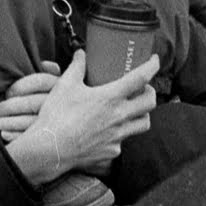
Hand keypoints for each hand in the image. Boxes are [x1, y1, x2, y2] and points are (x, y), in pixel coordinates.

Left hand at [0, 62, 60, 141]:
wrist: (82, 131)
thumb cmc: (63, 103)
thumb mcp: (61, 86)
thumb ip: (51, 73)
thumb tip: (45, 64)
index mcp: (61, 86)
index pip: (40, 81)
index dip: (21, 86)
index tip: (7, 92)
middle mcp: (60, 104)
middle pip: (32, 102)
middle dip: (8, 107)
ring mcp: (58, 124)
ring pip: (30, 122)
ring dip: (7, 122)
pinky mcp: (54, 140)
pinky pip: (32, 138)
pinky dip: (16, 136)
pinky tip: (4, 134)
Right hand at [1, 50, 158, 187]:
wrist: (50, 150)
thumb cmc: (57, 116)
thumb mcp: (65, 85)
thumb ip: (76, 67)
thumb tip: (81, 53)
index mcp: (110, 98)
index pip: (140, 78)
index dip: (152, 66)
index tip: (155, 60)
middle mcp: (119, 117)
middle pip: (150, 103)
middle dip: (151, 91)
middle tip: (143, 87)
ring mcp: (117, 136)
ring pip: (143, 124)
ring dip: (142, 113)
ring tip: (133, 108)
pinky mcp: (112, 151)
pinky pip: (124, 140)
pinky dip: (121, 132)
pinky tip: (110, 129)